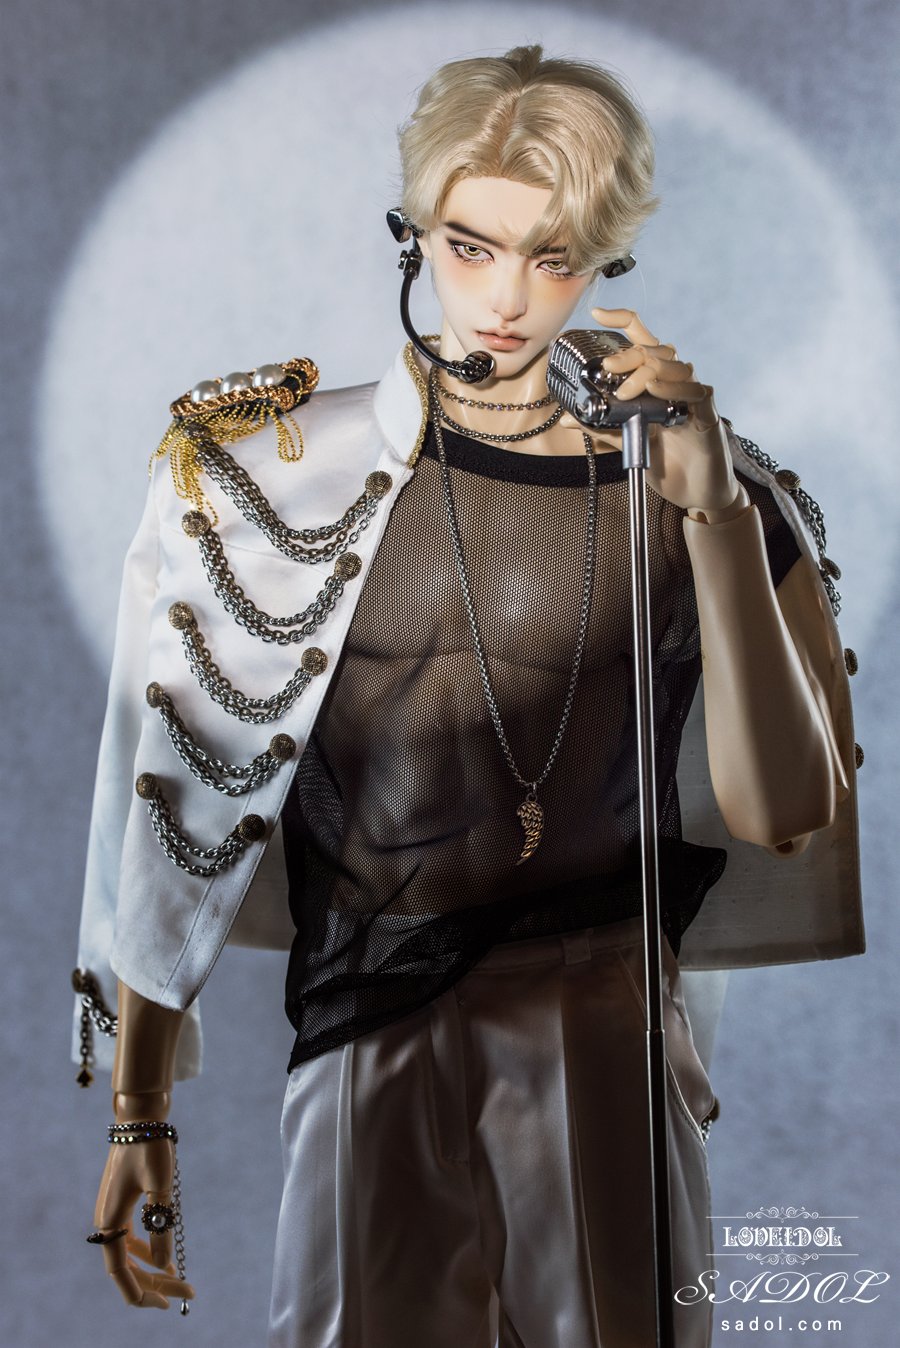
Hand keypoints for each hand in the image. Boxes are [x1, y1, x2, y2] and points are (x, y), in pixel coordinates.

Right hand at [92, 1133, 194, 1308]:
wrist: (141, 1117)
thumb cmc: (151, 1148)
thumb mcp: (161, 1188)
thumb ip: (161, 1227)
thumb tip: (163, 1266)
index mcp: (110, 1221)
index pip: (120, 1272)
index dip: (141, 1293)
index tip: (168, 1304)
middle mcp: (106, 1221)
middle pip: (126, 1268)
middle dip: (153, 1284)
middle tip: (185, 1291)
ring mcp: (112, 1213)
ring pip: (128, 1255)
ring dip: (151, 1270)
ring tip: (179, 1280)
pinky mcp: (121, 1204)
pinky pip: (131, 1239)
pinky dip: (146, 1252)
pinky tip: (165, 1259)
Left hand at [559, 306, 739, 515]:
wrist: (698, 494)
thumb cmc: (668, 464)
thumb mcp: (629, 442)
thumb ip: (603, 427)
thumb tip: (568, 417)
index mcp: (656, 384)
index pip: (642, 342)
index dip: (622, 321)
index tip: (597, 314)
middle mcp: (675, 384)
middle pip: (655, 351)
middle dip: (629, 354)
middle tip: (607, 367)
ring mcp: (694, 397)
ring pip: (675, 367)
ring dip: (648, 374)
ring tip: (626, 390)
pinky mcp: (708, 416)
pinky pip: (695, 394)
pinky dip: (675, 390)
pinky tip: (657, 391)